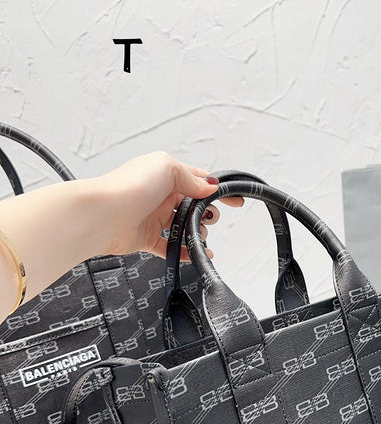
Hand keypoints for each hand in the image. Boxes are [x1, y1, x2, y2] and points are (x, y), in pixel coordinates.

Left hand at [89, 151, 242, 258]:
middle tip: (210, 218)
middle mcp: (158, 194)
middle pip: (192, 205)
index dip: (217, 190)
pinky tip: (196, 255)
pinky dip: (185, 251)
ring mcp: (152, 216)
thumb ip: (191, 179)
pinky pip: (170, 246)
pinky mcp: (145, 238)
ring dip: (196, 233)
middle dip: (206, 213)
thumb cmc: (129, 187)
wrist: (102, 215)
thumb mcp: (167, 169)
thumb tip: (208, 187)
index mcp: (164, 174)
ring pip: (183, 226)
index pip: (197, 180)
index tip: (235, 200)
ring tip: (200, 237)